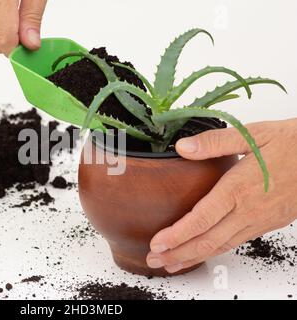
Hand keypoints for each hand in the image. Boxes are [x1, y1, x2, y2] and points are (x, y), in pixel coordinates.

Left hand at [146, 119, 296, 273]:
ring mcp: (258, 221)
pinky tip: (202, 252)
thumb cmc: (289, 144)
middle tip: (154, 260)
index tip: (157, 243)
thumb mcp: (251, 134)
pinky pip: (236, 243)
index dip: (177, 235)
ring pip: (222, 246)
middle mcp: (247, 210)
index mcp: (238, 189)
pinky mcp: (266, 224)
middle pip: (207, 241)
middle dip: (178, 253)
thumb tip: (182, 147)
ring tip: (171, 263)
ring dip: (193, 257)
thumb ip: (215, 141)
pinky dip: (214, 251)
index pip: (201, 220)